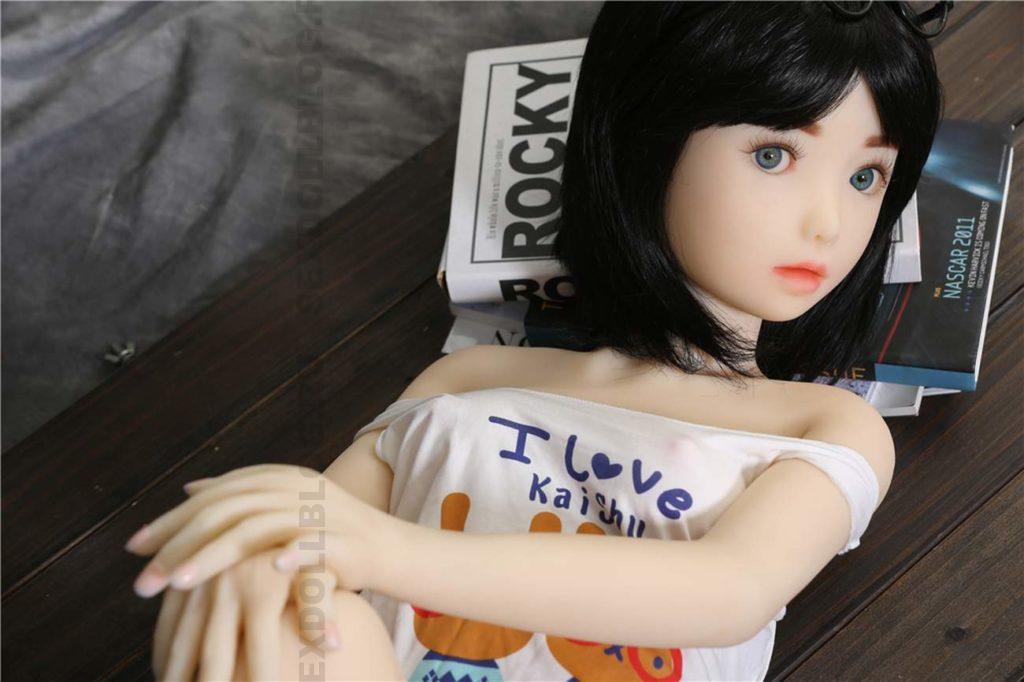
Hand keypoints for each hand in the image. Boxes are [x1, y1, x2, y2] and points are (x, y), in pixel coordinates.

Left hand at [124, 463, 398, 597]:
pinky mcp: (343, 539)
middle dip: (178, 545)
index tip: (134, 548)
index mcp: (276, 479)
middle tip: (142, 580)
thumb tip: (189, 488)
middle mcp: (293, 490)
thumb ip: (239, 497)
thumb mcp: (280, 507)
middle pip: (225, 512)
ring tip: (178, 583)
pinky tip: (270, 568)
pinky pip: (314, 544)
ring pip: (256, 529)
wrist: (386, 546)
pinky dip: (294, 553)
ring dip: (214, 556)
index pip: (212, 496)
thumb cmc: (325, 534)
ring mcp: (318, 512)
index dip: (171, 520)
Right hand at [152, 548, 342, 680]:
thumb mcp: (321, 575)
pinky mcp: (188, 578)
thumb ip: (320, 608)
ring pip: (180, 641)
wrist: (283, 509)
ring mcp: (202, 583)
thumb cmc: (313, 551)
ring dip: (174, 672)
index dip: (261, 680)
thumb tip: (333, 643)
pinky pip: (169, 620)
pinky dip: (163, 649)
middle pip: (214, 655)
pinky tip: (162, 670)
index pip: (260, 654)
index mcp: (262, 590)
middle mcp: (227, 587)